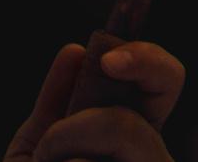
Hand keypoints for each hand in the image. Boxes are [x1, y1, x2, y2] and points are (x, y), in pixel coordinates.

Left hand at [5, 42, 183, 161]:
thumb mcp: (40, 146)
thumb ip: (57, 102)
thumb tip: (75, 51)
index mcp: (132, 139)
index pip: (162, 87)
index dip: (147, 61)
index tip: (106, 57)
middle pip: (132, 125)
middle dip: (79, 126)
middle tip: (52, 150)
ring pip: (115, 147)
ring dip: (63, 153)